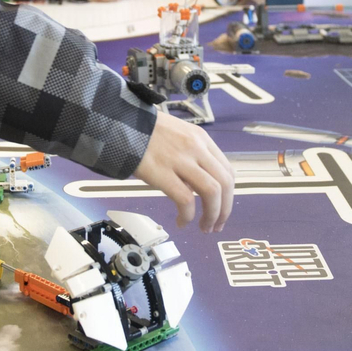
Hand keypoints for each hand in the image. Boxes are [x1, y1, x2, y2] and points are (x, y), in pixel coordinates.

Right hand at [132, 111, 234, 232]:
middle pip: (224, 184)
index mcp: (201, 139)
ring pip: (211, 192)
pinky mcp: (162, 172)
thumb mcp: (178, 135)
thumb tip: (198, 185)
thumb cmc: (146, 131)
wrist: (121, 123)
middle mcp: (196, 148)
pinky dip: (187, 216)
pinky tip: (181, 222)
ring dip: (211, 216)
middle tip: (216, 225)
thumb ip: (193, 156)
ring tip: (204, 227)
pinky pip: (185, 200)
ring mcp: (180, 160)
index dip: (229, 196)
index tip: (222, 210)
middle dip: (224, 210)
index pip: (228, 171)